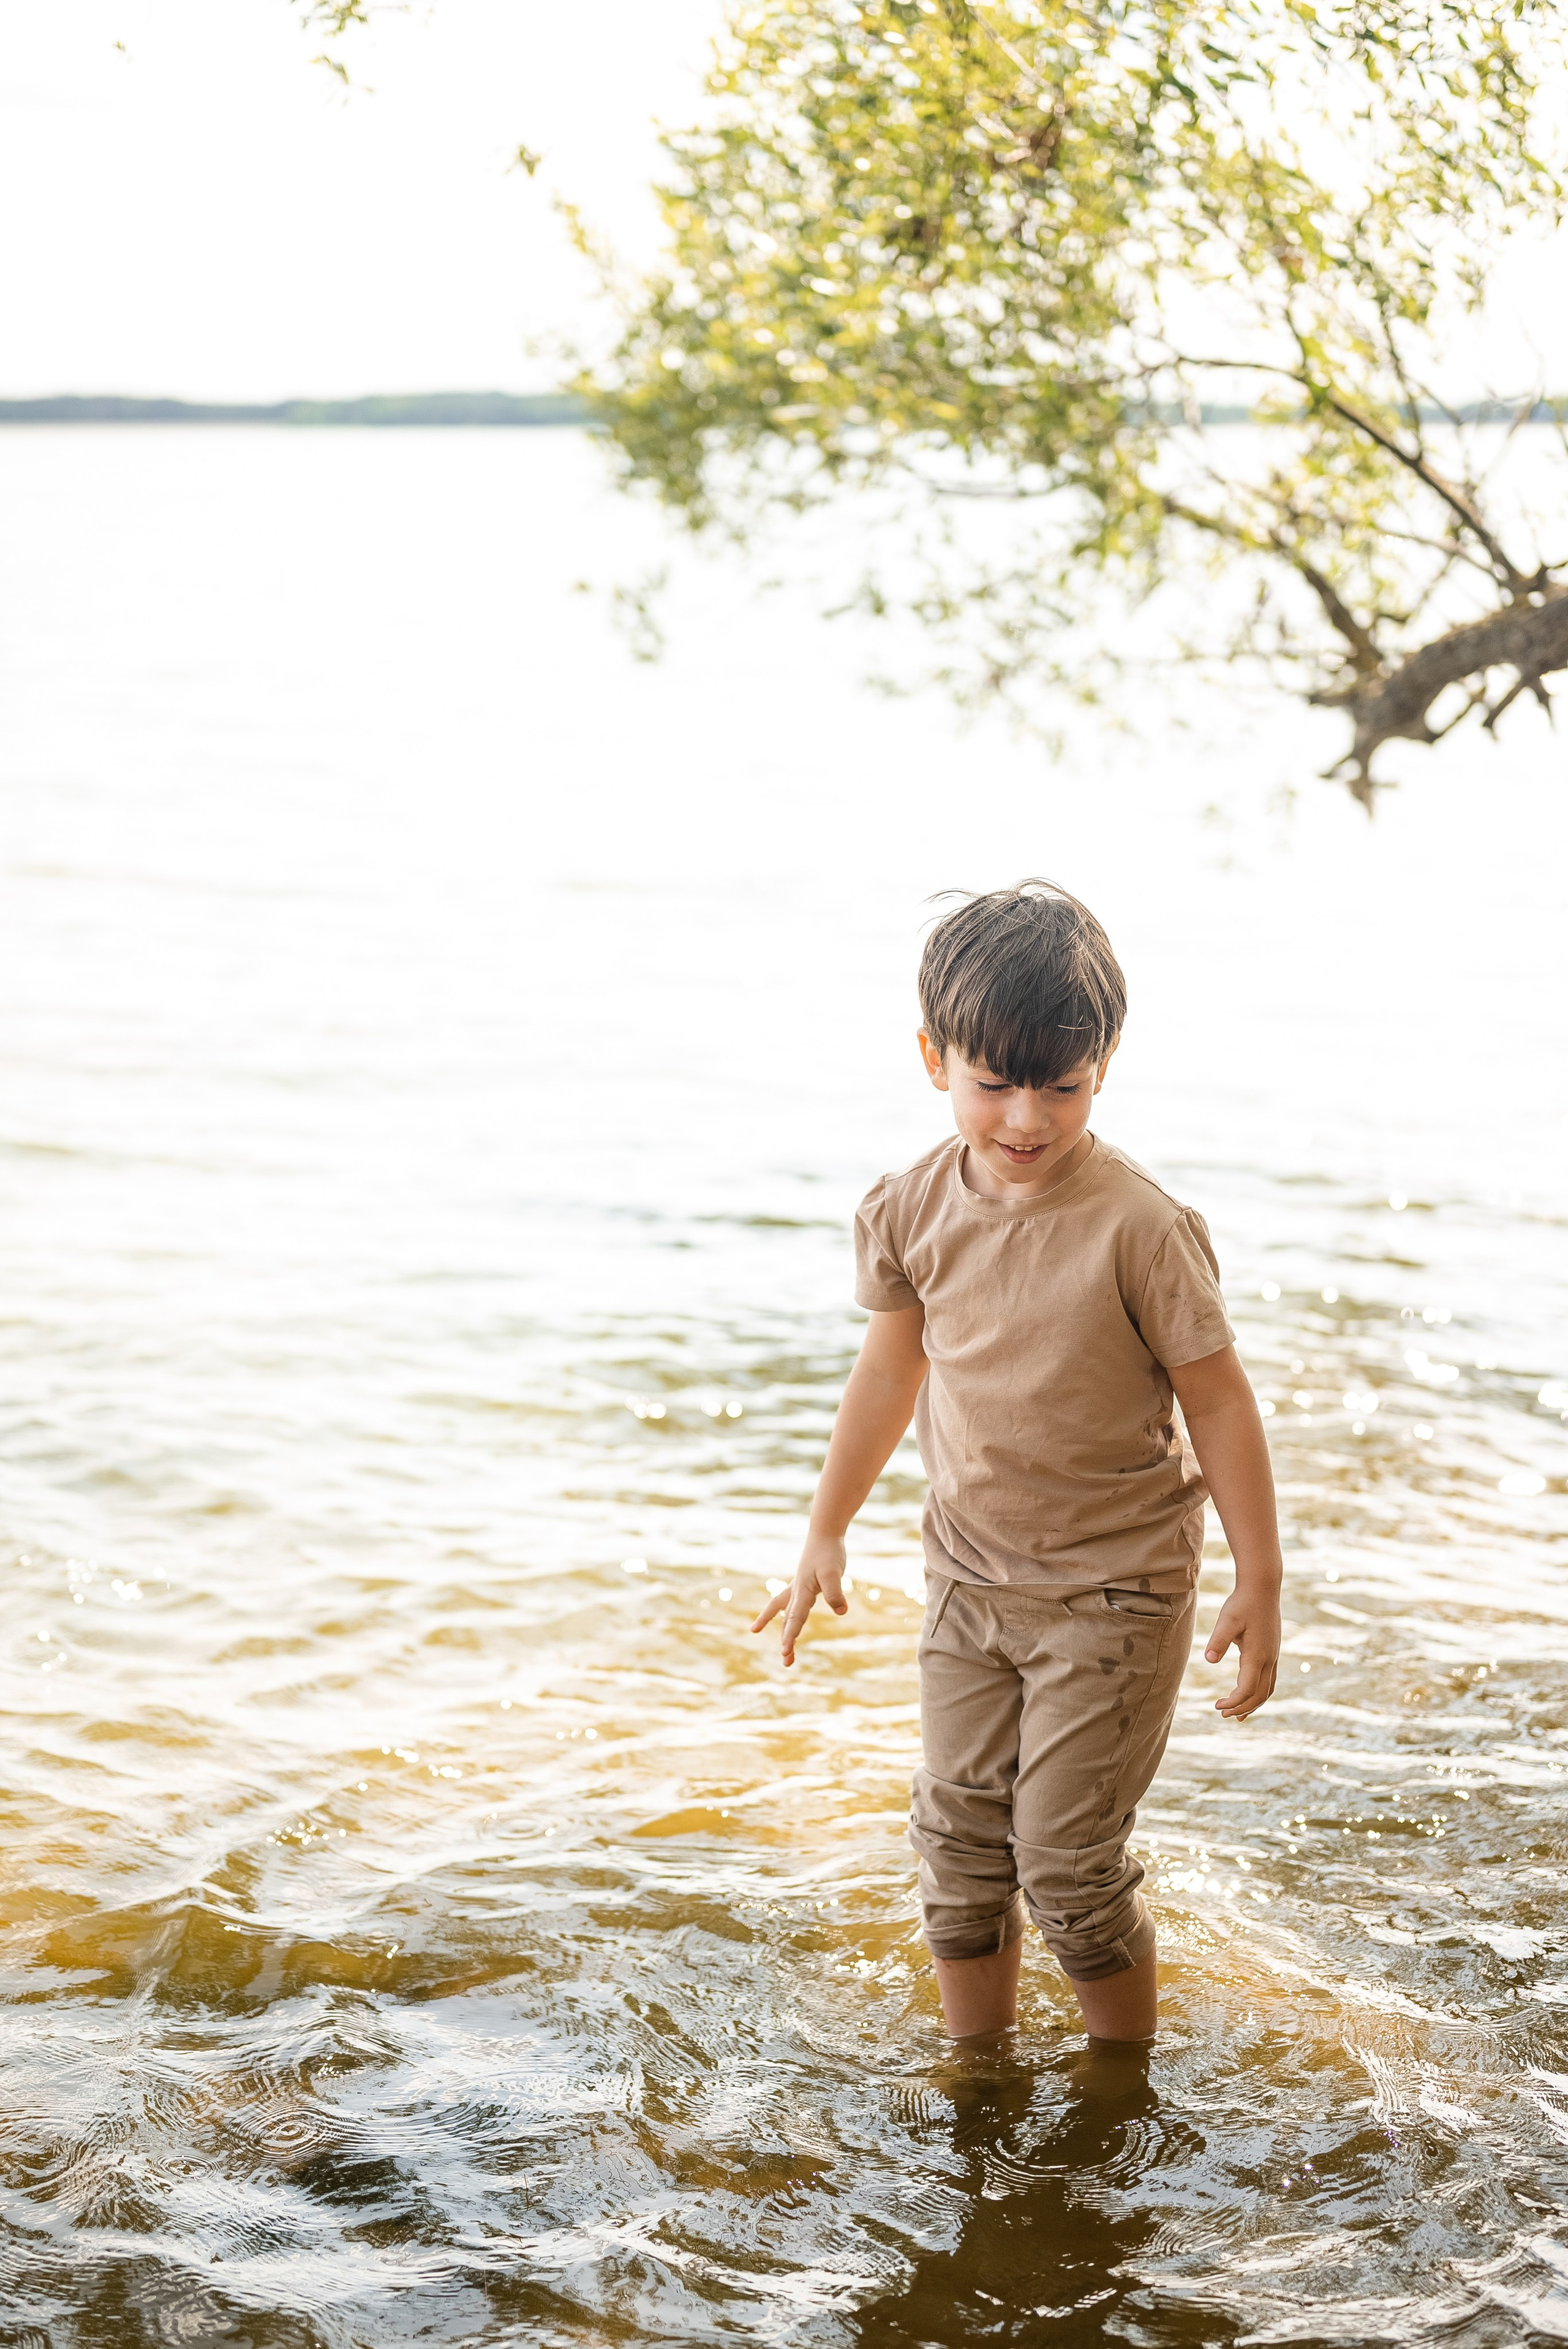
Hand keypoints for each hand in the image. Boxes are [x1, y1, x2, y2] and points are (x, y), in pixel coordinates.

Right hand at [750, 1531, 848, 1665]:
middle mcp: (797, 1591)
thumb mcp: (833, 1572)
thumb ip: (835, 1592)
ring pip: (783, 1610)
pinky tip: (786, 1616)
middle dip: (786, 1641)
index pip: (794, 1618)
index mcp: (802, 1591)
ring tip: (755, 1631)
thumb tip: (841, 1611)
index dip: (790, 1636)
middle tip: (786, 1661)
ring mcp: (799, 1587)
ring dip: (777, 1625)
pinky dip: (786, 1611)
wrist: (824, 1532)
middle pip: (787, 1620)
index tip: (785, 1652)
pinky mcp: (804, 1583)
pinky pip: (791, 1601)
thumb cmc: (829, 1552)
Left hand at [1205, 1586, 1279, 1719]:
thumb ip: (1218, 1640)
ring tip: (1237, 1715)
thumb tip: (1208, 1660)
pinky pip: (1269, 1680)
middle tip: (1222, 1714)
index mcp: (1257, 1656)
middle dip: (1242, 1708)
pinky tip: (1249, 1692)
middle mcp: (1269, 1659)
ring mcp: (1273, 1656)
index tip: (1216, 1706)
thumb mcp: (1227, 1620)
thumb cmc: (1242, 1603)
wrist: (1262, 1588)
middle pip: (1259, 1695)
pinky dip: (1259, 1692)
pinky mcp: (1272, 1651)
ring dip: (1252, 1704)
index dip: (1233, 1702)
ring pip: (1267, 1690)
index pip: (1247, 1690)